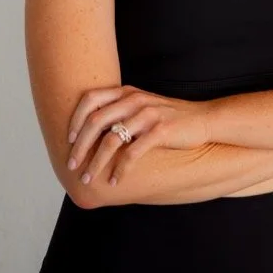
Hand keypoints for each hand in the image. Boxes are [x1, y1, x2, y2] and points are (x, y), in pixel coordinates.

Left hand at [66, 85, 212, 188]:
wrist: (203, 120)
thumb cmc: (169, 118)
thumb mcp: (143, 107)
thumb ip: (121, 112)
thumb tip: (93, 132)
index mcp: (128, 92)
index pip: (91, 98)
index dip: (75, 118)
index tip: (68, 139)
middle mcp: (135, 100)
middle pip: (96, 121)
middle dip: (79, 145)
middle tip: (72, 165)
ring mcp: (147, 114)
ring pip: (110, 140)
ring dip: (96, 162)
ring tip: (89, 178)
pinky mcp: (160, 131)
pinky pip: (132, 153)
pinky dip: (120, 169)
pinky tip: (115, 181)